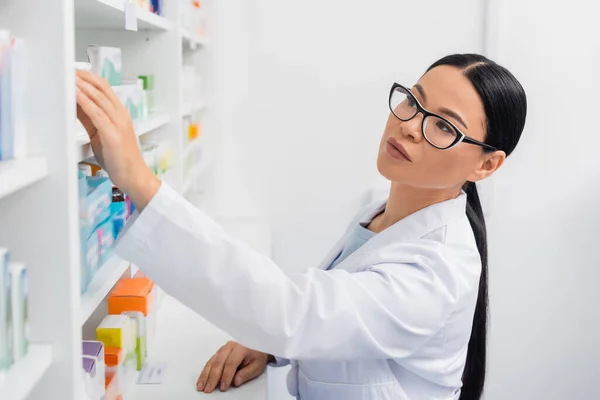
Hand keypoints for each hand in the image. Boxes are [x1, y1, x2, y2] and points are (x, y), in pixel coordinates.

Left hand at [75, 70, 159, 209]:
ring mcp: (118, 124)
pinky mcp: (113, 134)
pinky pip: (96, 113)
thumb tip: (75, 105)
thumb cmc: (119, 159)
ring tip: (68, 77)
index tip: (74, 71)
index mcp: (120, 114)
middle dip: (83, 77)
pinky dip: (84, 102)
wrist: (134, 176)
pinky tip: (75, 95)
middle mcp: (121, 115)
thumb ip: (90, 119)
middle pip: (102, 89)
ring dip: (81, 86)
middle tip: (68, 69)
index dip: (89, 78)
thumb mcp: (101, 134)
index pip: (105, 89)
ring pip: (98, 98)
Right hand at [197, 341, 271, 392]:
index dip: (226, 376)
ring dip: (205, 375)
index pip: (231, 363)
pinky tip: (202, 379)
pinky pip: (211, 361)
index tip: (223, 387)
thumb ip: (246, 374)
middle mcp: (230, 346)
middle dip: (212, 377)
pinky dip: (205, 371)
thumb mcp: (257, 366)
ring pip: (212, 361)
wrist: (257, 347)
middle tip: (209, 389)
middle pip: (219, 362)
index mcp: (241, 348)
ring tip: (201, 386)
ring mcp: (224, 348)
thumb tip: (235, 381)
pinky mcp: (220, 352)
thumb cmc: (257, 356)